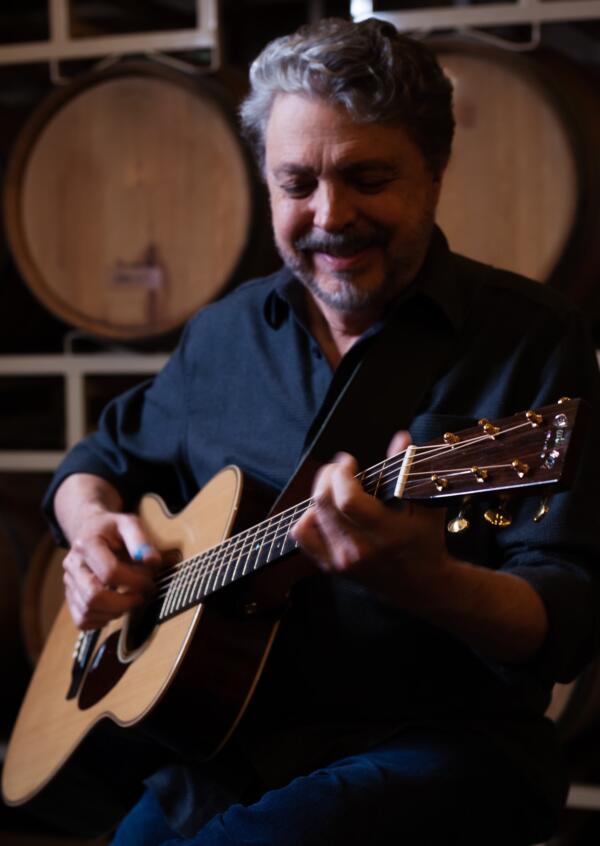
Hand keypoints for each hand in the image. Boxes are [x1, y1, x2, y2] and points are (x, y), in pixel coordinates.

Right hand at [62, 509, 161, 629]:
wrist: (91, 530)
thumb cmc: (113, 529)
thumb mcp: (130, 524)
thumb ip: (142, 541)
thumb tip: (153, 562)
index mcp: (87, 544)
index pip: (110, 572)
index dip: (135, 582)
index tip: (150, 582)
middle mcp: (73, 565)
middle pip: (94, 596)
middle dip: (124, 602)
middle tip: (142, 597)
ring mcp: (69, 582)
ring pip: (88, 611)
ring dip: (116, 612)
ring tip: (131, 600)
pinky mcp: (70, 596)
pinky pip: (82, 620)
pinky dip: (102, 620)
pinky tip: (116, 608)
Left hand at [291, 431, 452, 607]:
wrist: (420, 586)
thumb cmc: (425, 541)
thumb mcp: (426, 504)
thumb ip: (409, 470)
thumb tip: (400, 438)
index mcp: (386, 533)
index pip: (347, 500)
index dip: (341, 474)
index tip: (349, 461)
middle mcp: (360, 549)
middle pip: (323, 504)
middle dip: (327, 476)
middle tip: (339, 469)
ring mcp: (342, 561)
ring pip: (310, 517)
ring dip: (319, 496)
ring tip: (335, 488)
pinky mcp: (331, 567)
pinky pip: (303, 536)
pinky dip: (308, 518)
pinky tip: (325, 510)